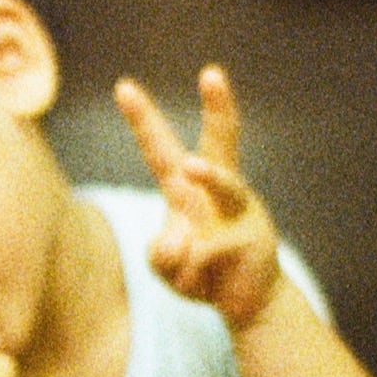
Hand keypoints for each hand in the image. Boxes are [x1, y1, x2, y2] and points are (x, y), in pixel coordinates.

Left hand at [116, 65, 282, 329]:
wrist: (249, 304)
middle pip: (220, 141)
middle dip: (218, 108)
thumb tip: (176, 246)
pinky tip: (195, 284)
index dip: (144, 119)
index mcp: (189, 189)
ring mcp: (240, 212)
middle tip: (213, 73)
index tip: (124, 86)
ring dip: (208, 173)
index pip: (162, 148)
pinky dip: (188, 275)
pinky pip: (206, 253)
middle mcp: (219, 190)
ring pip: (225, 184)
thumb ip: (161, 255)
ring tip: (191, 168)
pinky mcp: (252, 240)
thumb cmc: (203, 273)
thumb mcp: (167, 265)